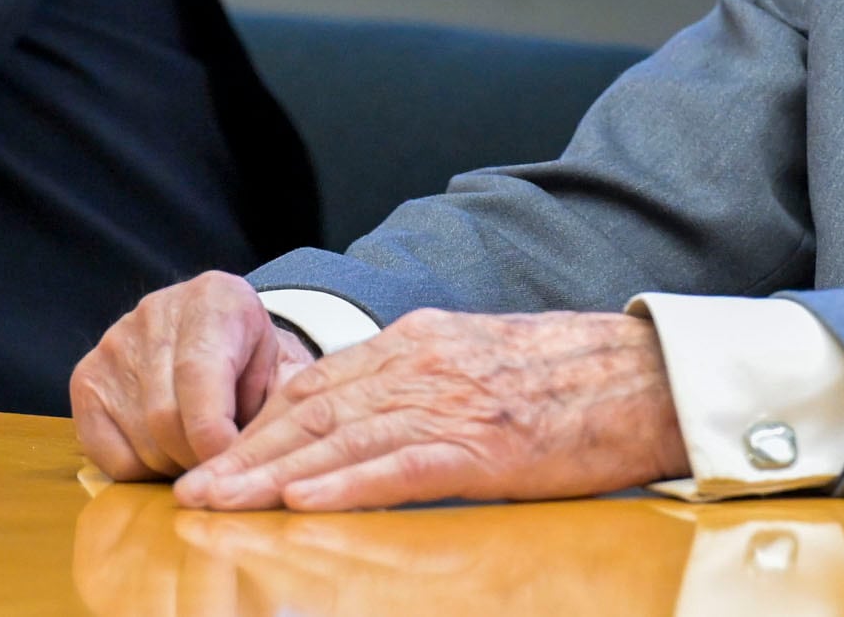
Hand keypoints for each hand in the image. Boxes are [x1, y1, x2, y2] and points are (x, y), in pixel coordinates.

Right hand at [72, 271, 314, 479]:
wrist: (214, 326)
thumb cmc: (252, 355)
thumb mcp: (281, 366)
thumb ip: (276, 405)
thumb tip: (254, 456)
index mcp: (214, 299)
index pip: (199, 374)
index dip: (214, 432)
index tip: (229, 462)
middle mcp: (156, 314)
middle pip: (165, 417)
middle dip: (198, 458)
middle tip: (220, 467)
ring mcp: (113, 345)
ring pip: (140, 440)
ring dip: (173, 466)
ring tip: (198, 453)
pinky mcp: (85, 378)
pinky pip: (106, 453)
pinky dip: (141, 470)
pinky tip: (165, 452)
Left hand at [172, 309, 690, 511]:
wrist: (653, 374)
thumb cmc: (577, 378)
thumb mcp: (486, 359)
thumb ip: (427, 379)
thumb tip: (373, 419)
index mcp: (425, 339)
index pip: (322, 380)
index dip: (262, 422)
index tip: (219, 455)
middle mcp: (427, 361)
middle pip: (316, 410)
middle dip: (246, 453)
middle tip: (190, 491)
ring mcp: (455, 401)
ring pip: (342, 438)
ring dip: (271, 476)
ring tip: (218, 504)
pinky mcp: (486, 445)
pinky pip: (401, 464)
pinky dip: (346, 484)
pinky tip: (303, 502)